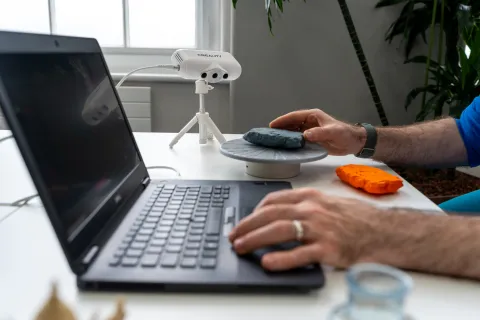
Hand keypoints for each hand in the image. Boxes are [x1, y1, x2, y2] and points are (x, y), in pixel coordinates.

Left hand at [229, 188, 382, 270]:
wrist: (384, 231)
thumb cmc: (356, 218)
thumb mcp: (328, 202)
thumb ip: (304, 206)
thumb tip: (279, 214)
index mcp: (311, 197)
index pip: (274, 200)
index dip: (254, 211)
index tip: (245, 220)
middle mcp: (312, 210)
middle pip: (271, 214)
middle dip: (247, 225)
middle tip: (234, 235)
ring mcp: (320, 229)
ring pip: (280, 230)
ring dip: (255, 238)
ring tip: (241, 246)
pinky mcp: (328, 249)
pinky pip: (301, 254)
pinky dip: (282, 258)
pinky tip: (268, 262)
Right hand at [269, 109, 366, 155]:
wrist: (354, 143)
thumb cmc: (345, 134)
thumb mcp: (332, 132)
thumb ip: (319, 133)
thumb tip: (305, 135)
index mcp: (313, 116)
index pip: (294, 117)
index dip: (283, 120)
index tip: (272, 125)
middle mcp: (309, 122)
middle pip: (291, 124)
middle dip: (280, 128)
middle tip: (269, 134)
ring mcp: (310, 131)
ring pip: (293, 132)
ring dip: (285, 135)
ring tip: (273, 141)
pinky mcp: (312, 139)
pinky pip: (298, 140)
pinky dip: (291, 142)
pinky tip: (285, 147)